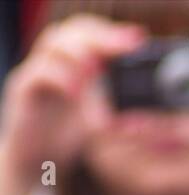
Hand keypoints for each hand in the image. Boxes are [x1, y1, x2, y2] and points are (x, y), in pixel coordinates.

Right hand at [0, 15, 144, 180]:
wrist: (35, 158)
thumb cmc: (69, 135)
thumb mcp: (102, 119)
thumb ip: (121, 109)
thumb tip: (154, 112)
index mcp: (75, 63)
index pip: (91, 34)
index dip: (112, 33)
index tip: (138, 41)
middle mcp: (56, 61)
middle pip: (73, 31)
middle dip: (101, 37)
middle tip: (125, 46)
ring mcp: (37, 72)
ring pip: (53, 44)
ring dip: (79, 52)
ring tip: (99, 68)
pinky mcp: (23, 90)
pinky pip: (38, 74)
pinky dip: (59, 78)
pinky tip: (76, 92)